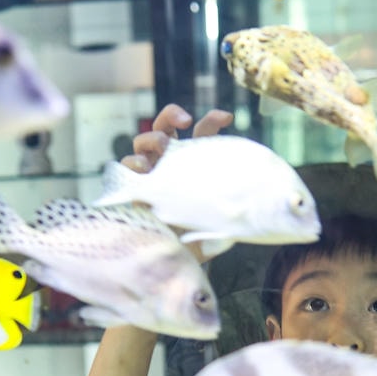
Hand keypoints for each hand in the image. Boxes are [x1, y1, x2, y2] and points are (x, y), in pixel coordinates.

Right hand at [120, 103, 233, 262]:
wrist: (181, 258)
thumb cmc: (204, 234)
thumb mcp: (221, 215)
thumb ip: (232, 202)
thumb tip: (250, 190)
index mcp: (194, 161)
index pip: (202, 131)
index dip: (212, 120)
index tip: (226, 118)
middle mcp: (169, 162)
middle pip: (165, 126)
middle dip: (171, 116)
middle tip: (184, 123)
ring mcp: (150, 173)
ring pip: (143, 142)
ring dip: (151, 139)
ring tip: (163, 146)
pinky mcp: (134, 189)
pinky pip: (127, 168)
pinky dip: (133, 162)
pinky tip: (142, 167)